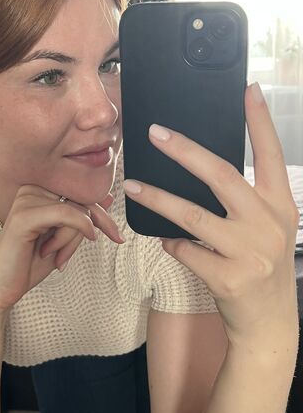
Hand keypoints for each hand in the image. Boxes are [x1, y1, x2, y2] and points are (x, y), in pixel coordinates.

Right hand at [0, 186, 122, 313]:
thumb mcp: (65, 238)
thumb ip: (82, 217)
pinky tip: (67, 250)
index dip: (102, 213)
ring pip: (75, 209)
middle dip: (97, 224)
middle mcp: (31, 190)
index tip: (118, 234)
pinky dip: (76, 231)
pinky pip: (65, 214)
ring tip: (56, 255)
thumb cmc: (28, 263)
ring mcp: (25, 200)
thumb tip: (107, 196)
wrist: (0, 288)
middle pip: (81, 199)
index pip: (80, 193)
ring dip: (74, 238)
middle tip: (114, 239)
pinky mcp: (24, 216)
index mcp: (39, 191)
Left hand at [123, 83, 298, 347]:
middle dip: (185, 151)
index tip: (248, 90)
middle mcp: (269, 224)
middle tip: (156, 133)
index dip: (259, 122)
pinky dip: (171, 243)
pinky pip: (184, 250)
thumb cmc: (262, 266)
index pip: (271, 155)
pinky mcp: (228, 278)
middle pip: (222, 176)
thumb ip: (244, 201)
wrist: (268, 322)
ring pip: (192, 215)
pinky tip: (168, 242)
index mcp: (281, 206)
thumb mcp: (266, 228)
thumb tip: (199, 171)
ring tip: (131, 185)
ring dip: (157, 198)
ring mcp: (250, 252)